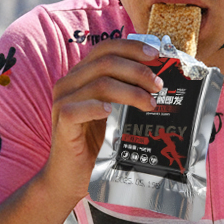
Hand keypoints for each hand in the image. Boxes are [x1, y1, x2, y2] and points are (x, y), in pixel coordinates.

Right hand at [46, 38, 162, 201]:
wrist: (72, 175)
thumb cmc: (98, 144)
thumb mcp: (117, 114)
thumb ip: (130, 94)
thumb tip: (162, 82)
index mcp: (83, 74)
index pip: (107, 48)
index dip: (132, 48)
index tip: (157, 55)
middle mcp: (70, 82)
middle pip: (105, 62)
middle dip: (137, 71)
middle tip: (159, 86)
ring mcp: (62, 101)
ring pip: (98, 83)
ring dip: (129, 91)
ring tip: (149, 103)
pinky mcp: (60, 121)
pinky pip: (76, 109)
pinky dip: (96, 108)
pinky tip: (111, 112)